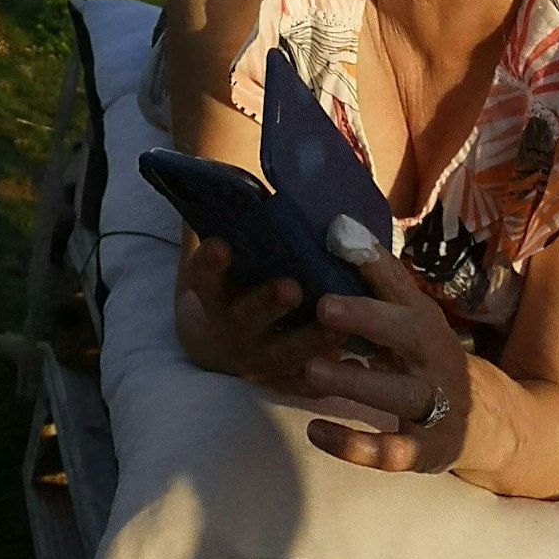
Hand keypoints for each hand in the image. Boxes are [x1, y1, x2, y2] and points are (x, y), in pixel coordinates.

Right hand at [174, 238, 339, 387]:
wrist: (228, 343)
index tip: (222, 244)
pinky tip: (353, 362)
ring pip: (284, 354)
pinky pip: (308, 382)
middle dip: (268, 302)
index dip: (210, 262)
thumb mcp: (230, 261)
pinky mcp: (285, 381)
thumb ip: (244, 231)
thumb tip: (266, 176)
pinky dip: (329, 375)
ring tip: (338, 325)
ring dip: (310, 340)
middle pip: (247, 317)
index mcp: (215, 294)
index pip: (205, 276)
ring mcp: (259, 359)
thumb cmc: (239, 281)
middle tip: (291, 287)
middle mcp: (233, 328)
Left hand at [301, 250, 471, 473]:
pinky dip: (353, 445)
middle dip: (366, 319)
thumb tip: (338, 227)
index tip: (335, 243)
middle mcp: (434, 358)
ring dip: (355, 382)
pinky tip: (315, 430)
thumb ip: (376, 277)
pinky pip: (389, 450)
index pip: (400, 287)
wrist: (487, 421)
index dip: (371, 265)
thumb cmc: (427, 355)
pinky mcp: (423, 450)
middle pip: (406, 334)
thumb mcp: (411, 314)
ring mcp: (434, 405)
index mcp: (424, 320)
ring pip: (396, 393)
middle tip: (322, 307)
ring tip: (311, 370)